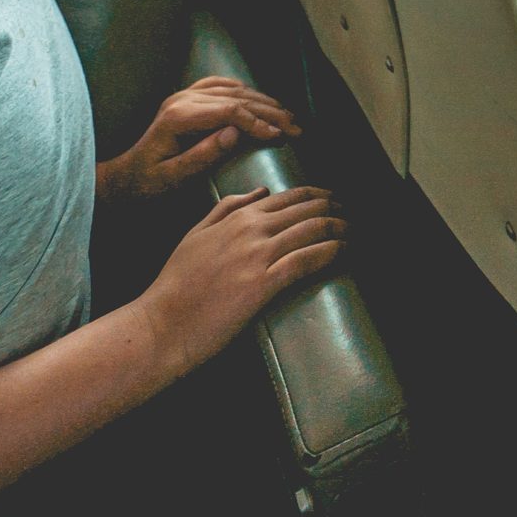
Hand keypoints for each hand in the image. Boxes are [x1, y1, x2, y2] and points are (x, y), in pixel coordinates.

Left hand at [97, 77, 301, 199]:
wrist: (125, 178)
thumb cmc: (147, 184)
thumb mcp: (173, 178)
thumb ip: (203, 156)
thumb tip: (235, 133)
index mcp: (179, 117)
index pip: (230, 111)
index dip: (259, 122)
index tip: (280, 136)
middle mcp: (183, 99)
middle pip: (237, 98)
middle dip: (271, 112)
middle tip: (296, 129)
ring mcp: (185, 95)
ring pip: (233, 90)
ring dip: (264, 102)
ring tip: (288, 117)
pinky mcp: (188, 98)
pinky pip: (221, 86)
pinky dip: (245, 91)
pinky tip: (260, 100)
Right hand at [132, 186, 346, 379]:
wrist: (162, 323)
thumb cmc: (175, 285)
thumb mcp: (195, 235)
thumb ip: (225, 209)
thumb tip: (259, 192)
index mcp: (236, 216)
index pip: (289, 197)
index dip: (318, 196)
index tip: (334, 201)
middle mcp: (251, 229)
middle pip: (307, 209)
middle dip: (335, 209)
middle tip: (351, 215)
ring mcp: (258, 255)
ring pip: (313, 230)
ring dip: (340, 229)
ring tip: (354, 233)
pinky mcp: (264, 283)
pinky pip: (307, 259)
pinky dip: (331, 251)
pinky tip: (344, 251)